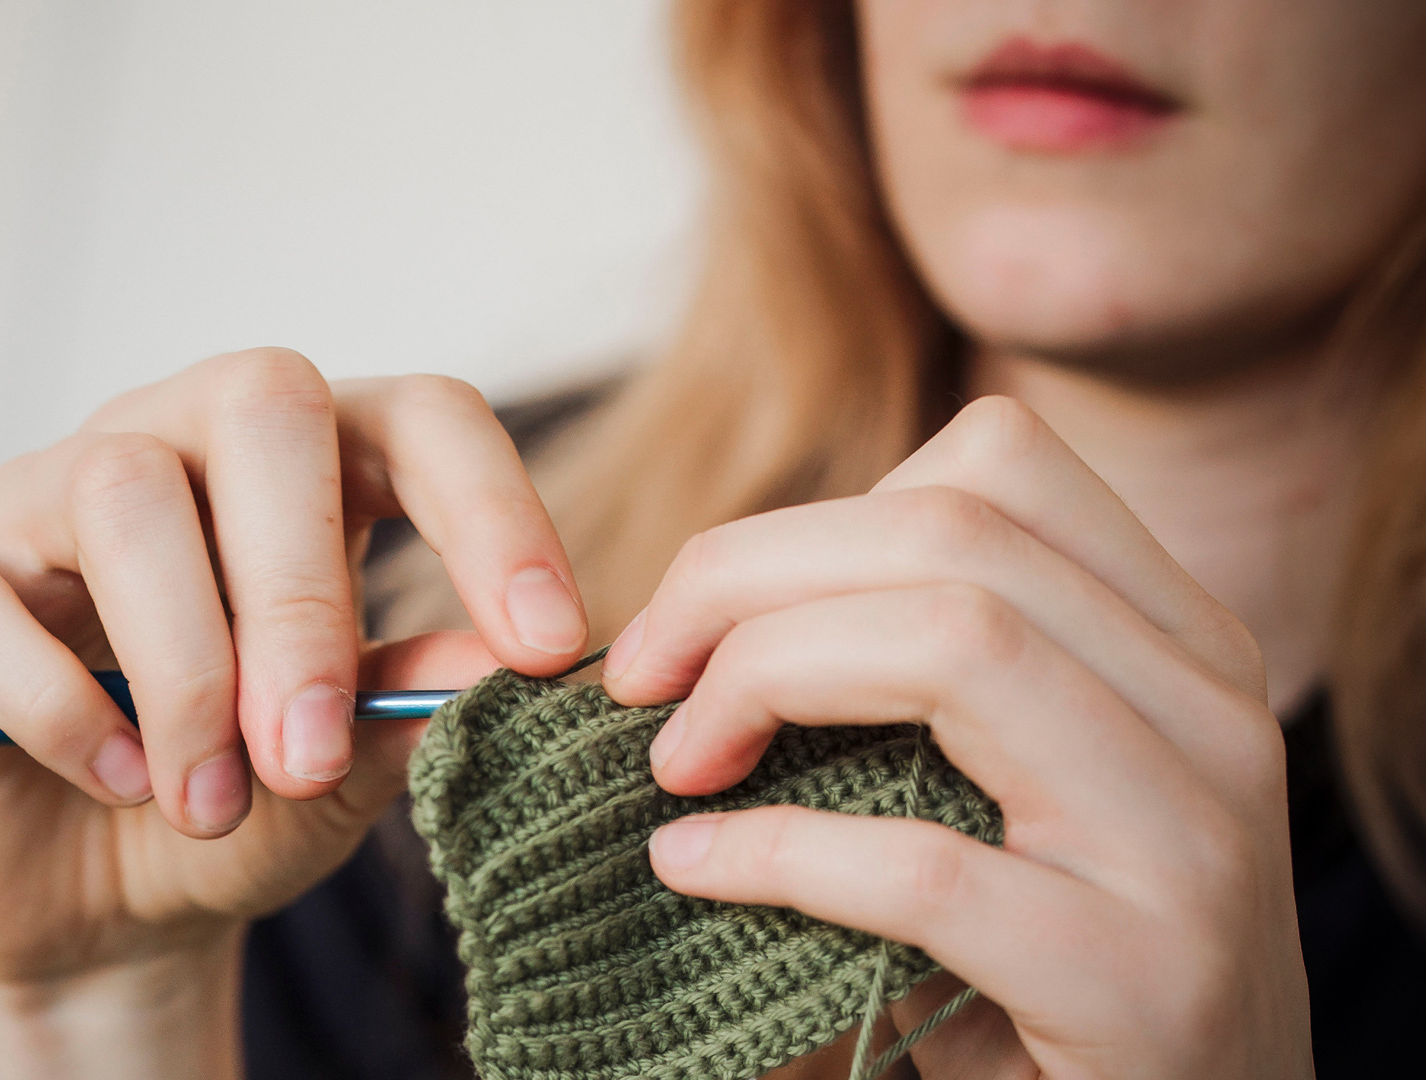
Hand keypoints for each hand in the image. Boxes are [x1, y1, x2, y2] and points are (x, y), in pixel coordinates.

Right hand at [0, 349, 587, 1073]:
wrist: (96, 908)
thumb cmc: (241, 810)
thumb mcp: (344, 777)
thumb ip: (405, 705)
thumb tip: (493, 664)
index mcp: (313, 470)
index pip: (420, 415)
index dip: (492, 509)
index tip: (547, 645)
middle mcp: (181, 442)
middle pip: (261, 403)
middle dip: (300, 591)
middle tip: (309, 749)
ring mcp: (47, 493)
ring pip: (123, 493)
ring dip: (181, 669)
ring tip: (209, 799)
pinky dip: (55, 703)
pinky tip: (113, 778)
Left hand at [609, 397, 1308, 1079]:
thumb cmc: (1044, 970)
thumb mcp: (1000, 795)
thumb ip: (903, 687)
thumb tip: (679, 629)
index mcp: (1173, 642)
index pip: (992, 465)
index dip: (801, 521)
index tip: (692, 618)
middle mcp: (1205, 711)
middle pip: (946, 534)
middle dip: (741, 582)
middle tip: (638, 681)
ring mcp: (1190, 841)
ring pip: (957, 645)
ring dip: (763, 681)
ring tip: (675, 765)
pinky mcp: (1144, 980)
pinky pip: (924, 868)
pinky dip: (775, 852)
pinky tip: (693, 870)